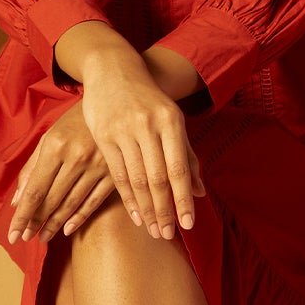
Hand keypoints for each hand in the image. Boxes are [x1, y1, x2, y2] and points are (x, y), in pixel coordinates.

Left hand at [8, 99, 117, 245]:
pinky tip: (67, 229)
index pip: (34, 190)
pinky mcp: (114, 172)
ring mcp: (98, 166)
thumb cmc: (74, 121)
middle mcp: (76, 157)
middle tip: (26, 238)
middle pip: (52, 200)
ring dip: (55, 224)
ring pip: (72, 204)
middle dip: (36, 223)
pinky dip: (80, 217)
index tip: (13, 234)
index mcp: (55, 146)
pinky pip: (94, 201)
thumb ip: (31, 168)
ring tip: (43, 238)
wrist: (112, 102)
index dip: (23, 216)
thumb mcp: (49, 137)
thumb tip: (16, 201)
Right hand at [73, 41, 205, 239]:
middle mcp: (148, 125)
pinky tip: (136, 214)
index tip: (188, 224)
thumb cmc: (149, 101)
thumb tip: (200, 192)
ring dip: (147, 209)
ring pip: (137, 179)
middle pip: (158, 178)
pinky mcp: (103, 135)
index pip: (179, 168)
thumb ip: (186, 156)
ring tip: (154, 230)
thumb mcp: (172, 121)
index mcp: (171, 121)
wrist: (115, 69)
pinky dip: (128, 197)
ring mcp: (124, 130)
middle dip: (165, 210)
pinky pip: (117, 174)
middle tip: (169, 234)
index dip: (183, 199)